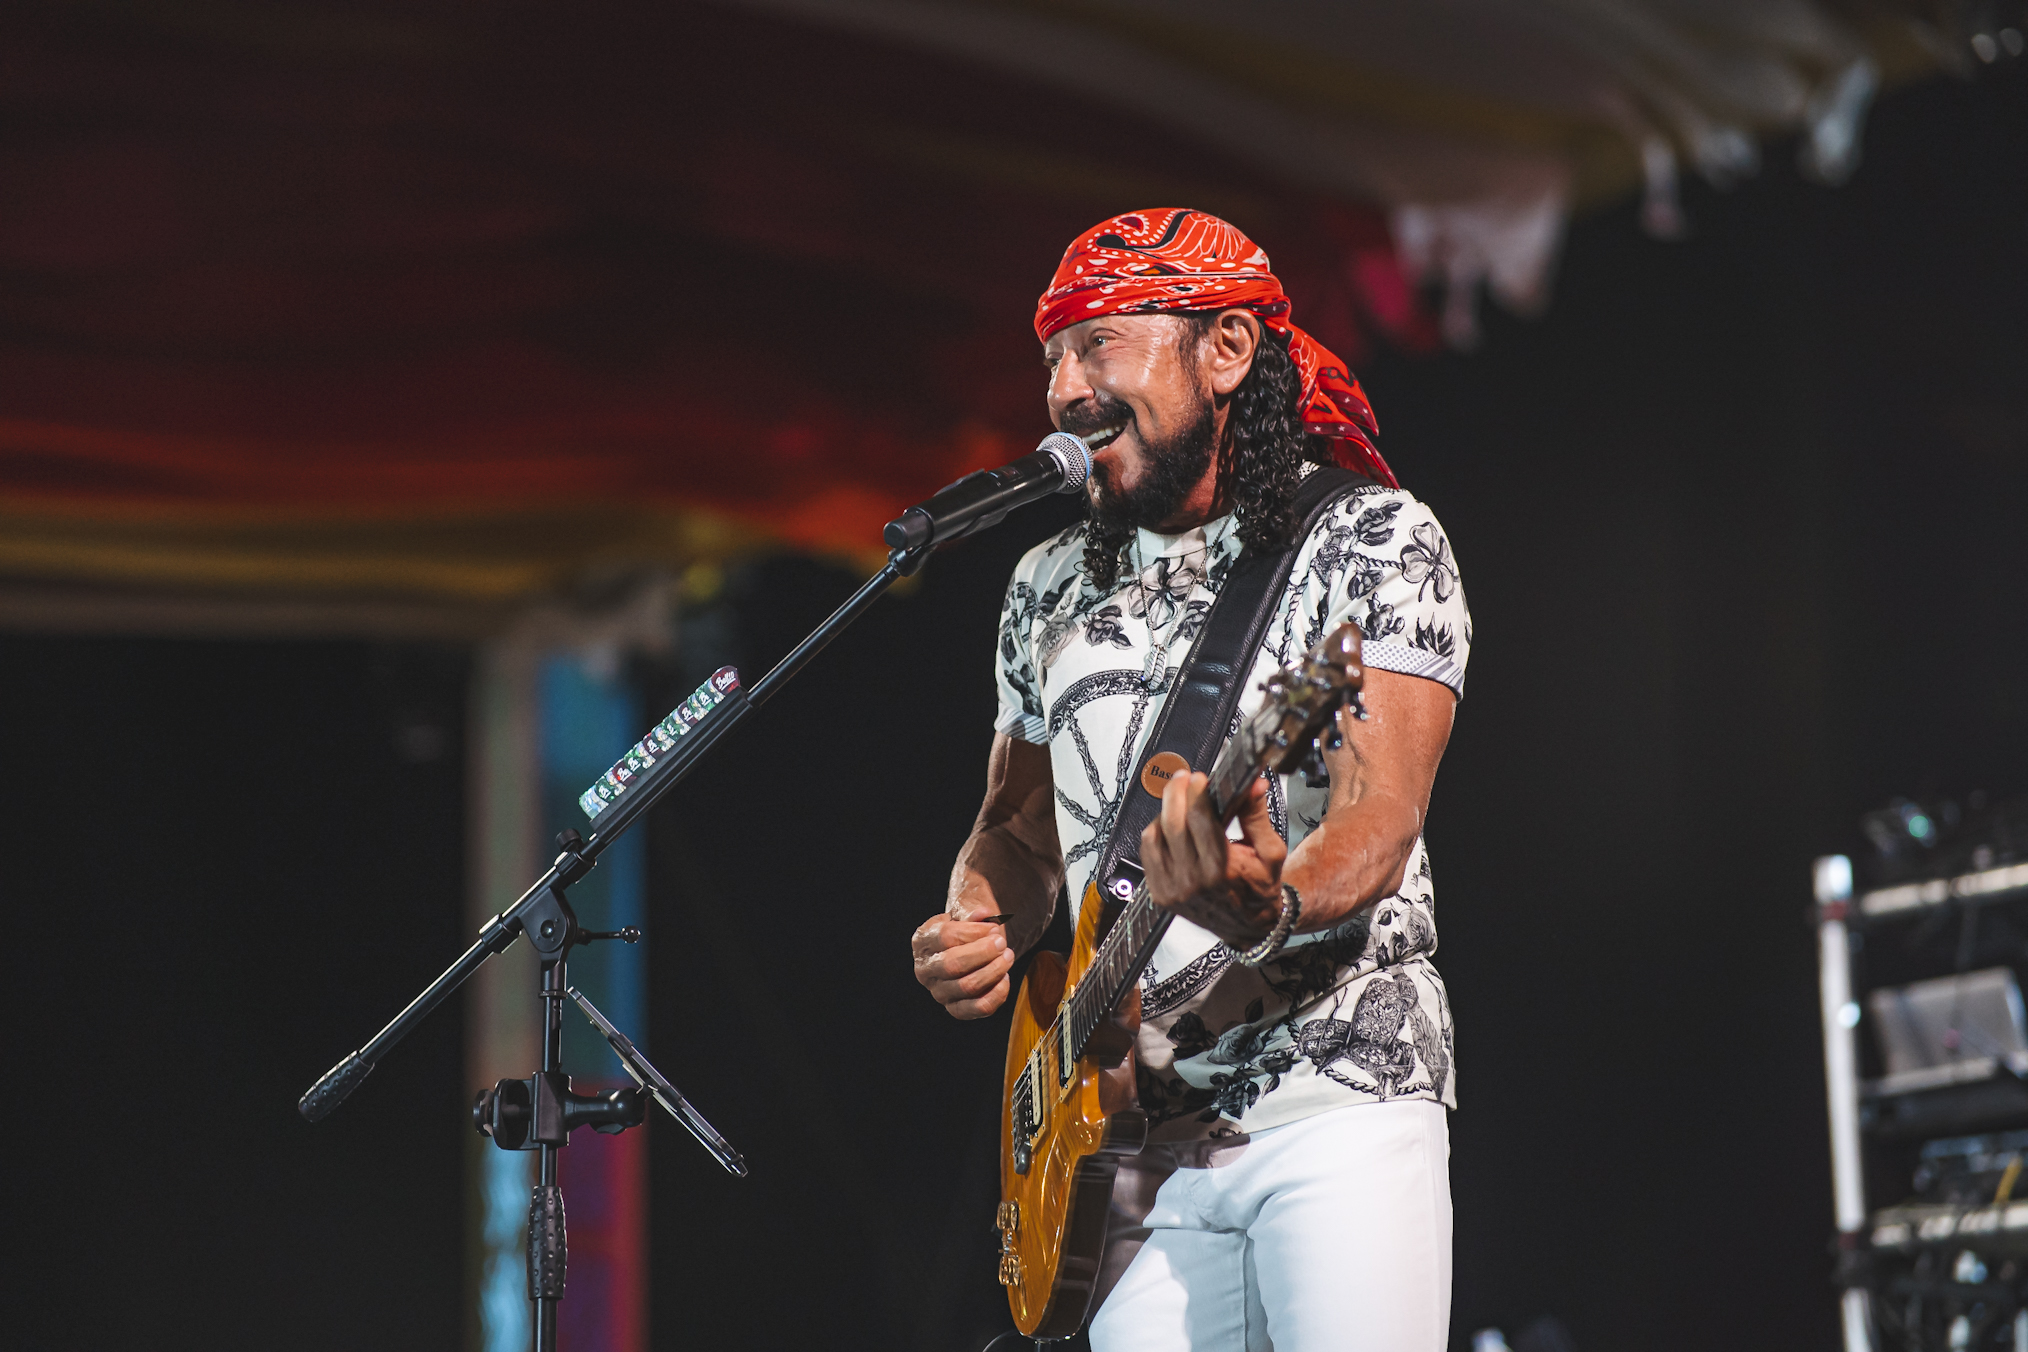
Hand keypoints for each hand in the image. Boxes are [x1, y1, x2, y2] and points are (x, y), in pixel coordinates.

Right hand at [911, 912, 1015, 1018]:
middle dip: (983, 953)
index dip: (973, 932)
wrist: (971, 946)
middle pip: (952, 964)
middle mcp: (925, 969)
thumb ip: (974, 911)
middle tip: (1001, 943)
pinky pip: (978, 1008)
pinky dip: (997, 994)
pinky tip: (1005, 978)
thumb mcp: (968, 912)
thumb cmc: (969, 927)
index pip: (944, 936)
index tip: (993, 927)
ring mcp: (938, 992)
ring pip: (966, 986)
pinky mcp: (956, 1008)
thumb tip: (984, 915)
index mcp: (922, 941)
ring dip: (993, 971)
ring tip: (1007, 956)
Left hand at [1141, 771, 1286, 948]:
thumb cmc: (1259, 889)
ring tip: (1179, 803)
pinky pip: (1148, 852)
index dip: (1197, 791)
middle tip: (1183, 778)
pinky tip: (1169, 826)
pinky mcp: (1160, 893)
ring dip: (1164, 812)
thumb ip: (1256, 815)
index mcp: (1221, 869)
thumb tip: (1252, 783)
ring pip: (1155, 835)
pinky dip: (1155, 833)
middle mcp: (1193, 880)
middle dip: (1176, 793)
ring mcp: (1173, 888)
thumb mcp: (1270, 852)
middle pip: (1173, 822)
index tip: (1200, 778)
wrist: (1248, 926)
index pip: (1200, 818)